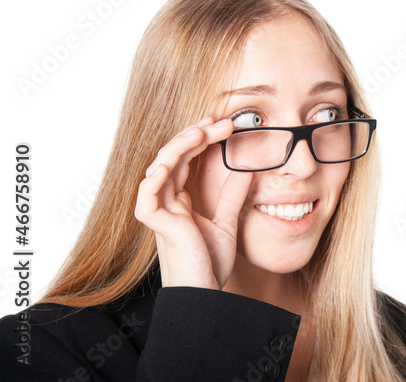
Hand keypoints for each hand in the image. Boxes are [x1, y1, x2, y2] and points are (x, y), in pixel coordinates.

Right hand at [134, 117, 252, 289]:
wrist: (204, 297)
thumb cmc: (209, 266)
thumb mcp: (226, 223)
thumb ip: (231, 197)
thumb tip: (246, 169)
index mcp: (179, 202)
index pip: (186, 160)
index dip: (201, 140)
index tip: (224, 125)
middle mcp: (166, 204)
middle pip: (173, 158)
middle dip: (193, 135)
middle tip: (218, 120)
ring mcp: (160, 214)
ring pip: (159, 169)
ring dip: (178, 147)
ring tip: (201, 130)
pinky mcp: (157, 226)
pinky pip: (147, 198)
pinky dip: (155, 178)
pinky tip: (170, 163)